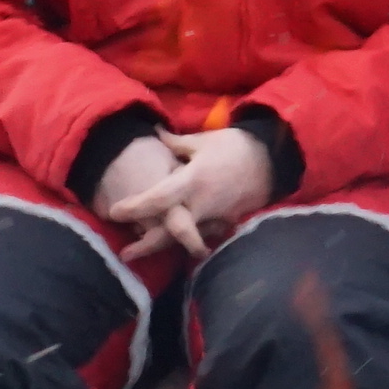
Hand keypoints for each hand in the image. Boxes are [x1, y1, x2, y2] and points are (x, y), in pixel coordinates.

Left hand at [101, 124, 278, 261]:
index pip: (158, 199)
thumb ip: (177, 143)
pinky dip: (188, 240)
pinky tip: (175, 244)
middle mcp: (201, 203)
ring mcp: (216, 216)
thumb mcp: (203, 141)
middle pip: (170, 231)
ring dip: (165, 247)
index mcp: (192, 180)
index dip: (135, 207)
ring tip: (143, 253)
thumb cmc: (235, 146)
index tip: (114, 212)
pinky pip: (203, 234)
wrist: (273, 160)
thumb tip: (156, 133)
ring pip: (186, 238)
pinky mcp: (227, 222)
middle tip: (125, 255)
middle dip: (147, 245)